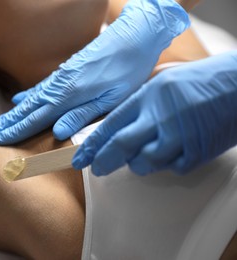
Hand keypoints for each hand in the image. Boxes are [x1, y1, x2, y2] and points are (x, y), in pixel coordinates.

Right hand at [0, 0, 189, 144]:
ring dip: (11, 113)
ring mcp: (59, 78)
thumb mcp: (111, 99)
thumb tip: (58, 132)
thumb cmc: (126, 71)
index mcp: (68, 96)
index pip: (34, 119)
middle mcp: (58, 87)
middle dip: (4, 123)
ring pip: (29, 100)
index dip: (13, 131)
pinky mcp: (65, 73)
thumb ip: (83, 115)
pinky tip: (18, 101)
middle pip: (25, 110)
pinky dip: (26, 98)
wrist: (132, 37)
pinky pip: (40, 89)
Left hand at [73, 51, 236, 175]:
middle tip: (97, 169)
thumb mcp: (162, 82)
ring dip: (137, 163)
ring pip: (145, 162)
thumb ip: (140, 104)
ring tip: (141, 155)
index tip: (80, 158)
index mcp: (149, 96)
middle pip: (122, 146)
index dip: (92, 145)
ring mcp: (180, 136)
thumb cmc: (200, 80)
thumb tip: (116, 129)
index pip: (111, 125)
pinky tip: (171, 152)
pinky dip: (166, 164)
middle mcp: (161, 116)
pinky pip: (172, 168)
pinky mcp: (197, 152)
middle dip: (104, 161)